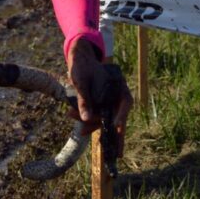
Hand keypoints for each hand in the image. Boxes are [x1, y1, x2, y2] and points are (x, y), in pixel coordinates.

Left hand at [67, 38, 132, 153]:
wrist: (79, 60)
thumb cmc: (82, 66)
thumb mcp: (81, 81)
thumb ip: (84, 99)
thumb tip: (86, 118)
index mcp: (119, 85)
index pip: (126, 103)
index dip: (122, 116)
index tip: (117, 128)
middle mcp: (117, 95)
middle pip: (115, 115)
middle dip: (102, 127)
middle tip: (95, 139)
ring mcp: (109, 100)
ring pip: (104, 117)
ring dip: (90, 122)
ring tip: (74, 119)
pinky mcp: (100, 104)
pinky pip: (96, 114)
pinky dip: (86, 117)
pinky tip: (74, 116)